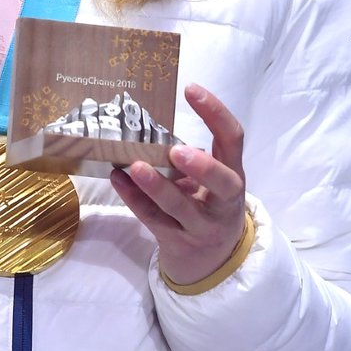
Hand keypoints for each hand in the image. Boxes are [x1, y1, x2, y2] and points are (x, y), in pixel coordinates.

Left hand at [110, 83, 247, 285]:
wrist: (212, 261)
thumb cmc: (208, 204)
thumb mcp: (212, 180)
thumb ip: (194, 157)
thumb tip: (147, 125)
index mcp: (233, 174)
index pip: (232, 138)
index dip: (216, 112)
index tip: (191, 89)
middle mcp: (224, 202)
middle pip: (222, 183)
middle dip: (202, 167)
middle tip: (177, 151)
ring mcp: (201, 226)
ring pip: (180, 206)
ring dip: (156, 186)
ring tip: (134, 166)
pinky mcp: (177, 241)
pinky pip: (152, 219)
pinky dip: (133, 198)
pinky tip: (117, 179)